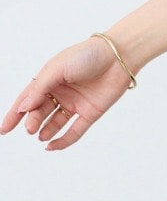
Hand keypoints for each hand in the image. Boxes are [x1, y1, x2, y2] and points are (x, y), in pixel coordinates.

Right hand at [0, 36, 132, 149]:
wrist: (120, 55)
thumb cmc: (88, 54)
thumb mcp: (57, 68)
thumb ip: (39, 88)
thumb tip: (23, 107)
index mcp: (51, 79)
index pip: (28, 98)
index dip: (15, 113)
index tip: (4, 129)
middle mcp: (62, 92)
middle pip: (41, 111)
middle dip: (33, 121)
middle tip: (30, 127)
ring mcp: (76, 103)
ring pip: (55, 123)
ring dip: (45, 131)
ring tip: (40, 135)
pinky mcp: (91, 112)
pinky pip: (74, 131)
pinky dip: (62, 140)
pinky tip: (51, 146)